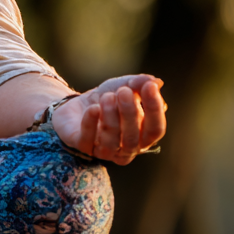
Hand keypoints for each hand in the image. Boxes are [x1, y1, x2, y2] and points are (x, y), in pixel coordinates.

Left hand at [50, 75, 166, 164]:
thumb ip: (138, 84)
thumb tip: (156, 82)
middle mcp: (127, 149)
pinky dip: (91, 123)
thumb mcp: (122, 86)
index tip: (150, 87)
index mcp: (143, 137)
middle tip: (123, 91)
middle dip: (130, 113)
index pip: (155, 130)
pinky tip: (93, 108)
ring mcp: (105, 151)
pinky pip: (88, 139)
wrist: (76, 105)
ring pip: (112, 141)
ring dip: (110, 116)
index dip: (155, 110)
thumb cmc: (106, 99)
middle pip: (133, 138)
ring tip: (106, 96)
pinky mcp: (83, 147)